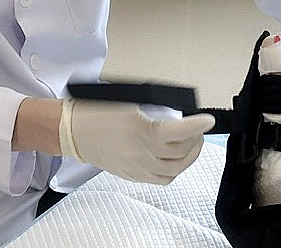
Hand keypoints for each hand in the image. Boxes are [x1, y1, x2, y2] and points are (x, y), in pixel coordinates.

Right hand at [59, 99, 215, 184]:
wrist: (72, 132)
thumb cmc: (96, 112)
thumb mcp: (130, 102)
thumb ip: (156, 109)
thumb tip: (177, 113)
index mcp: (141, 131)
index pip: (180, 132)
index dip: (198, 126)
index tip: (208, 121)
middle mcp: (141, 152)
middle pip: (181, 152)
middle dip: (196, 139)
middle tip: (199, 129)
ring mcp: (137, 167)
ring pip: (175, 169)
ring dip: (189, 157)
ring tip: (192, 144)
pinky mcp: (132, 175)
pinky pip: (162, 179)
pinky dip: (175, 170)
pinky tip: (176, 160)